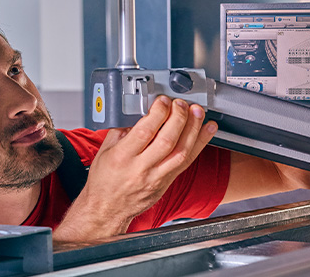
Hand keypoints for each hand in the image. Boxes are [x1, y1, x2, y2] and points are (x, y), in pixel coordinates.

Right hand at [53, 95, 216, 241]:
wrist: (107, 209)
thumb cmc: (104, 181)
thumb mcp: (104, 151)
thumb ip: (121, 130)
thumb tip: (138, 111)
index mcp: (122, 157)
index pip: (144, 131)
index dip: (158, 113)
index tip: (163, 101)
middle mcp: (140, 169)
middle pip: (167, 140)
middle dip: (178, 117)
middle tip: (181, 104)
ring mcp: (156, 178)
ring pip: (181, 152)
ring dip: (193, 129)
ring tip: (198, 112)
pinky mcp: (166, 183)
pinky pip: (187, 162)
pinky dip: (199, 144)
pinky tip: (206, 131)